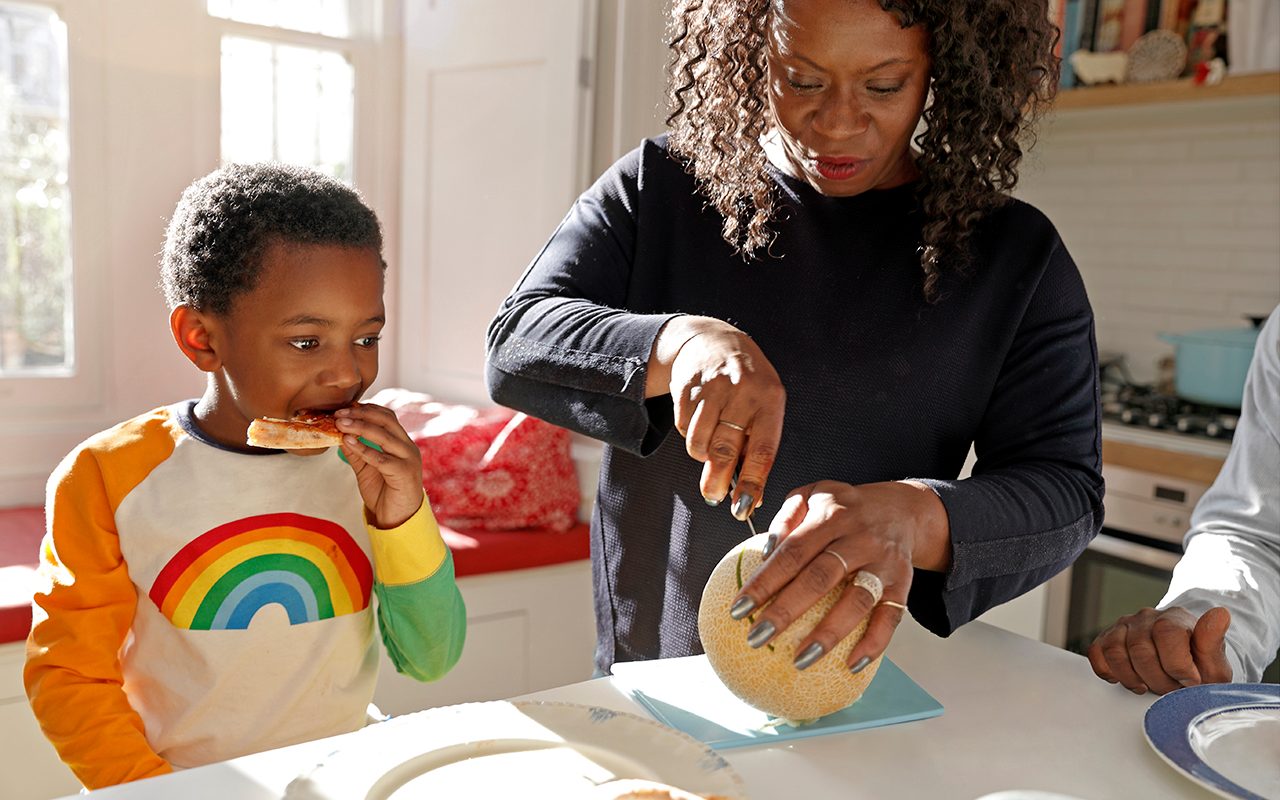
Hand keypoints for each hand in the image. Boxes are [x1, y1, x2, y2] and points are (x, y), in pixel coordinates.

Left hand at [334, 403, 424, 528]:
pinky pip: (382, 458)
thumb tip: (339, 435)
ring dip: (360, 427)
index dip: (366, 409)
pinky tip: (349, 443)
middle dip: (361, 414)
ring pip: (384, 436)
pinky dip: (364, 448)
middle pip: (386, 420)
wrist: (399, 519)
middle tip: (339, 414)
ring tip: (340, 424)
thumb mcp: (366, 469)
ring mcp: (408, 459)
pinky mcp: (404, 473)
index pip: (386, 417)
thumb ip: (356, 452)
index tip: (344, 408)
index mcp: (401, 443)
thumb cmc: (385, 494)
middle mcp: (408, 447)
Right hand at [646, 316, 784, 514]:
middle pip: (724, 449)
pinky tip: (698, 420)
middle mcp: (742, 392)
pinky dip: (688, 434)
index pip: (762, 450)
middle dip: (716, 480)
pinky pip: (682, 427)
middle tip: (713, 496)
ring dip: (701, 454)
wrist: (713, 340)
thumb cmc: (746, 383)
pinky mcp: (686, 386)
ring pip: (698, 442)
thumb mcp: (763, 407)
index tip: (743, 507)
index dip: (752, 483)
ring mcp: (712, 387)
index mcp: (769, 400)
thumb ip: (757, 447)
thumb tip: (751, 497)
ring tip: (708, 446)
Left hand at [730, 480, 949, 670]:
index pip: (792, 551)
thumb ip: (786, 518)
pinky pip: (891, 617)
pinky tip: (851, 665)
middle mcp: (859, 539)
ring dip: (828, 634)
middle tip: (757, 638)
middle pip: (820, 578)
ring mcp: (883, 563)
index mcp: (831, 516)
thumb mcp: (813, 495)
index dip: (764, 581)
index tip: (738, 609)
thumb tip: (764, 553)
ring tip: (800, 660)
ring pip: (856, 601)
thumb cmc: (844, 510)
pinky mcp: (902, 584)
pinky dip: (874, 643)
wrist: (903, 510)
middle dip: (786, 611)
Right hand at [1087, 606, 1232, 694]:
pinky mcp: (1106, 638)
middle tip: (1170, 690)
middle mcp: (1146, 617)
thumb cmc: (1198, 667)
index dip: (1177, 665)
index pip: (1167, 634)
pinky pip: (1097, 653)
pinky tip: (1128, 678)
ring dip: (1132, 678)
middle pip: (1140, 649)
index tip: (1189, 681)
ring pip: (1115, 651)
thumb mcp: (1214, 663)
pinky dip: (1109, 671)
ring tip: (1150, 686)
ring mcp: (1124, 627)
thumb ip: (1214, 640)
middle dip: (1157, 679)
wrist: (1183, 668)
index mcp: (1175, 619)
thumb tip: (1221, 613)